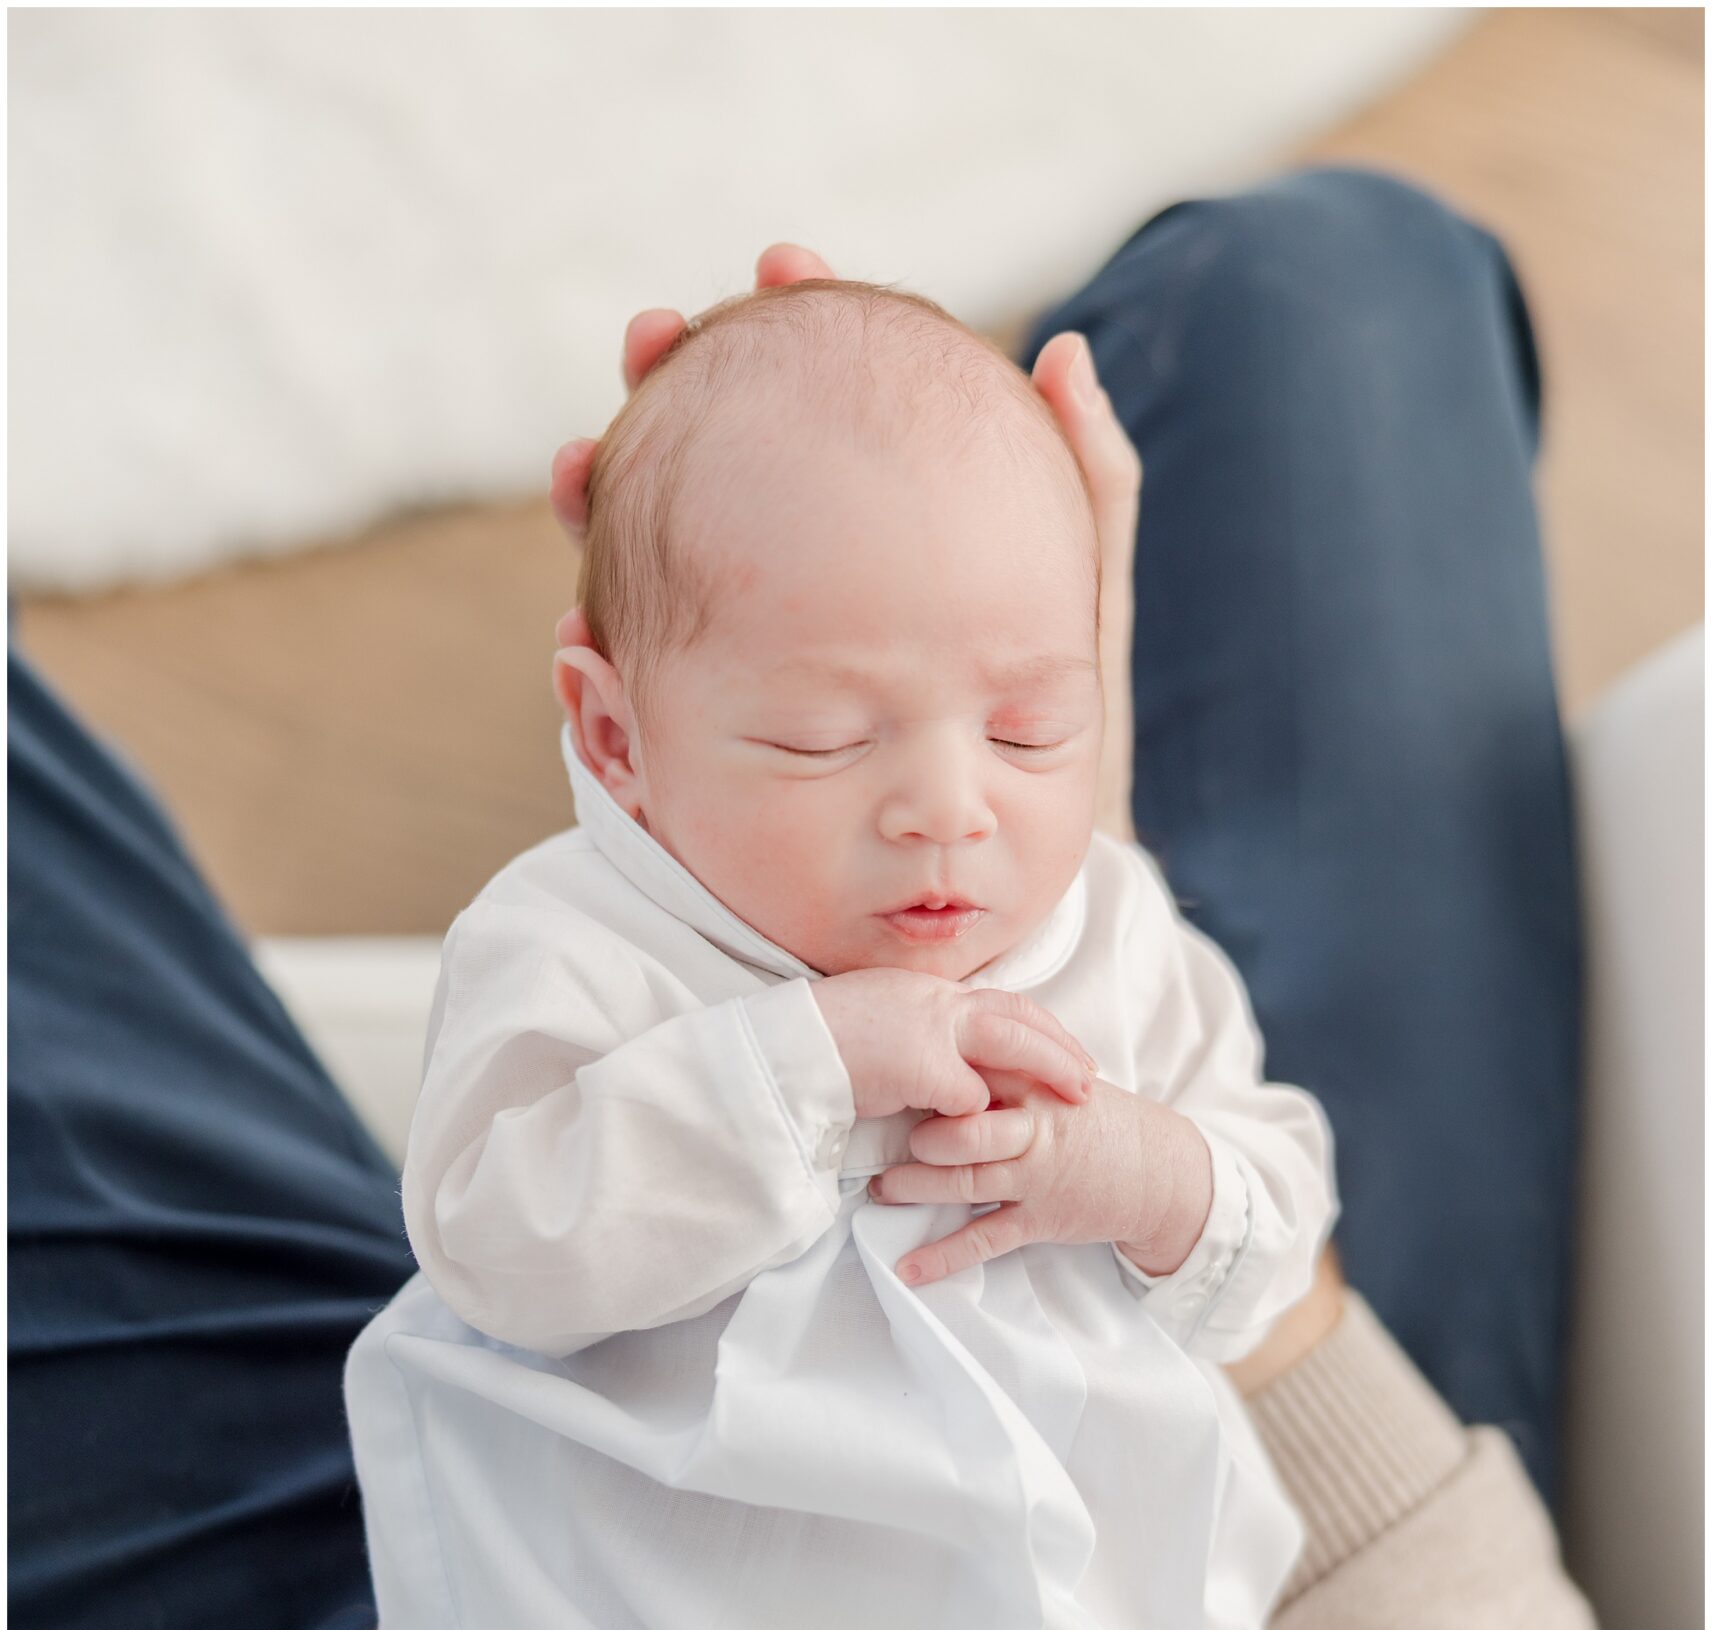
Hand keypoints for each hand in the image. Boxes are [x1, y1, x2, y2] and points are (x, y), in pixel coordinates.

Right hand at [548, 245, 1140, 836]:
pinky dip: (601, 642)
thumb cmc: (1041, 764)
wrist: (995, 907)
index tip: (779, 268)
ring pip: (664, 564)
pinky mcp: (725, 745)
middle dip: (675, 391)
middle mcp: (801, 601)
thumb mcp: (1076, 630)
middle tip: (646, 340)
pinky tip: (577, 617)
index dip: (790, 336)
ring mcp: (758, 668)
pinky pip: (651, 681)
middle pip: (718, 471)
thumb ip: (1088, 500)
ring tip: (582, 464)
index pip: (813, 425)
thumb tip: (1067, 354)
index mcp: (872, 561)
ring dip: (617, 498)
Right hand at [813, 971, 1092, 1123]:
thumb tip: (939, 1060)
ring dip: (1048, 1070)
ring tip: (1077, 1098)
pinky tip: (995, 1134)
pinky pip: (969, 1100)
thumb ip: (913, 1035)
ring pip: (1012, 1044)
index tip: (1062, 1043)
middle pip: (1018, 1015)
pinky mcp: (926, 1068)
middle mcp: (935, 1002)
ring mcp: (933, 1031)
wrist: (783, 1051)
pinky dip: (982, 1119)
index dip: (1035, 1025)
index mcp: (923, 992)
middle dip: (1060, 1045)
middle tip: (1090, 1073)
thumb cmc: (816, 1048)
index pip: (996, 1000)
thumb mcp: (874, 1029)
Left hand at [869, 1074, 1211, 1288]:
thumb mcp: (1055, 1079)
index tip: (888, 1076)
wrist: (1155, 1169)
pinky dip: (944, 1257)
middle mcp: (1032, 1129)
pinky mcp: (1040, 1218)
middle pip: (963, 1130)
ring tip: (880, 1190)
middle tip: (885, 1139)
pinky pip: (985, 1240)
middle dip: (920, 1137)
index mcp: (1033, 1084)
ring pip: (965, 1182)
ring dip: (916, 1188)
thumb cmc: (1093, 1120)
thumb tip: (939, 1050)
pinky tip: (909, 1268)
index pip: (974, 1071)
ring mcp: (1035, 1176)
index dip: (930, 1075)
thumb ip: (1003, 1066)